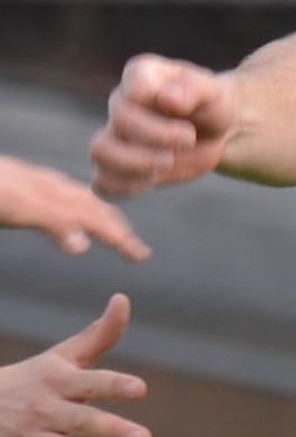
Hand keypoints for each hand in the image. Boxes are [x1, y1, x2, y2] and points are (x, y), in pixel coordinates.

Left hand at [0, 156, 149, 260]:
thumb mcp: (11, 205)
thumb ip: (48, 221)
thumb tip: (81, 244)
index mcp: (30, 197)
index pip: (86, 216)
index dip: (116, 236)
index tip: (142, 256)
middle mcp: (30, 185)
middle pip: (82, 205)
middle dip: (114, 227)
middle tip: (139, 252)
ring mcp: (19, 180)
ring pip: (67, 196)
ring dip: (96, 215)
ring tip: (114, 232)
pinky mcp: (9, 182)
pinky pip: (50, 192)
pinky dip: (70, 205)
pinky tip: (67, 212)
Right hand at [0, 296, 151, 436]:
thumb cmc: (33, 379)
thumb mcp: (61, 356)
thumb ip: (98, 335)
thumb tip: (124, 299)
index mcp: (57, 380)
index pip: (89, 382)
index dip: (113, 384)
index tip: (140, 389)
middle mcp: (44, 408)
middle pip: (81, 420)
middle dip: (112, 430)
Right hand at [91, 55, 239, 197]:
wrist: (212, 131)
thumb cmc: (209, 105)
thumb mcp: (212, 92)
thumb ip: (193, 89)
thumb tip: (167, 99)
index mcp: (142, 76)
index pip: (133, 85)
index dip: (160, 106)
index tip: (189, 124)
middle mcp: (121, 103)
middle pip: (120, 120)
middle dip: (158, 136)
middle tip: (189, 140)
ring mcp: (115, 135)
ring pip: (101, 151)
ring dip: (136, 164)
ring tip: (168, 163)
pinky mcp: (118, 167)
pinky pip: (102, 182)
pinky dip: (124, 188)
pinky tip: (152, 181)